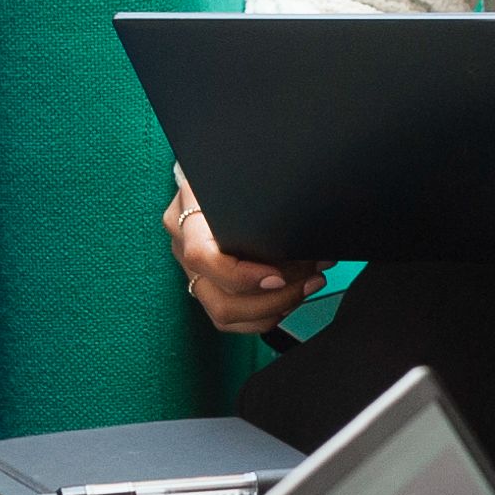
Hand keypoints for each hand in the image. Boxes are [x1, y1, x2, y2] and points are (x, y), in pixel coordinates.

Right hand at [164, 170, 328, 336]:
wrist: (212, 177)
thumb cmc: (231, 174)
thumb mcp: (242, 176)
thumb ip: (264, 200)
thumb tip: (307, 236)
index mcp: (186, 219)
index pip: (202, 258)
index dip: (242, 276)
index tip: (278, 276)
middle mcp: (183, 250)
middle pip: (219, 300)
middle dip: (273, 300)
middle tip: (311, 280)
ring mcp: (192, 273)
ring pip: (225, 316)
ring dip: (275, 308)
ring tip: (309, 285)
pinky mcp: (207, 287)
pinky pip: (232, 320)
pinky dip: (266, 315)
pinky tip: (291, 298)